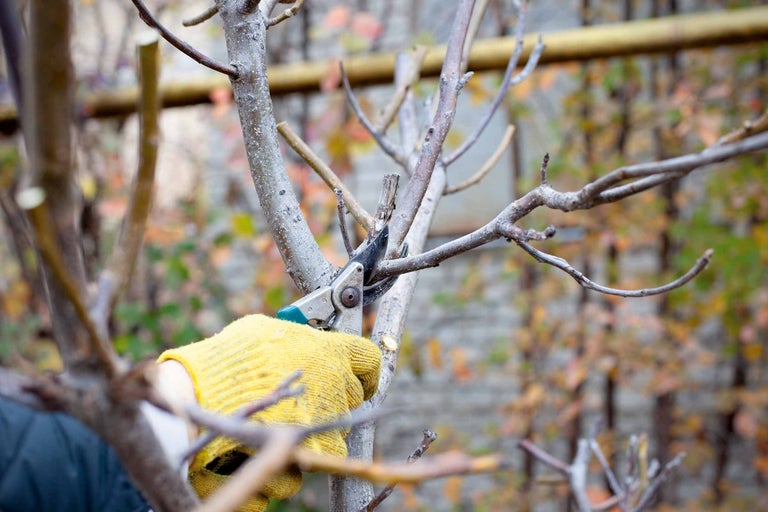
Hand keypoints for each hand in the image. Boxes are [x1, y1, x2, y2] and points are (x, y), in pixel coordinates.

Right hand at [158, 314, 380, 510]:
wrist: (193, 399)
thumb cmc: (225, 361)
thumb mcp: (262, 331)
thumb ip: (293, 339)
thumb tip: (301, 341)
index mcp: (329, 357)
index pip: (367, 361)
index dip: (362, 371)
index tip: (358, 378)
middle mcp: (332, 395)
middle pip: (349, 404)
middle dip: (328, 404)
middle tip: (298, 401)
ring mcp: (318, 433)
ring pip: (327, 442)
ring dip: (305, 438)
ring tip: (271, 427)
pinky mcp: (295, 465)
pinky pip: (297, 468)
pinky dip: (277, 464)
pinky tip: (256, 449)